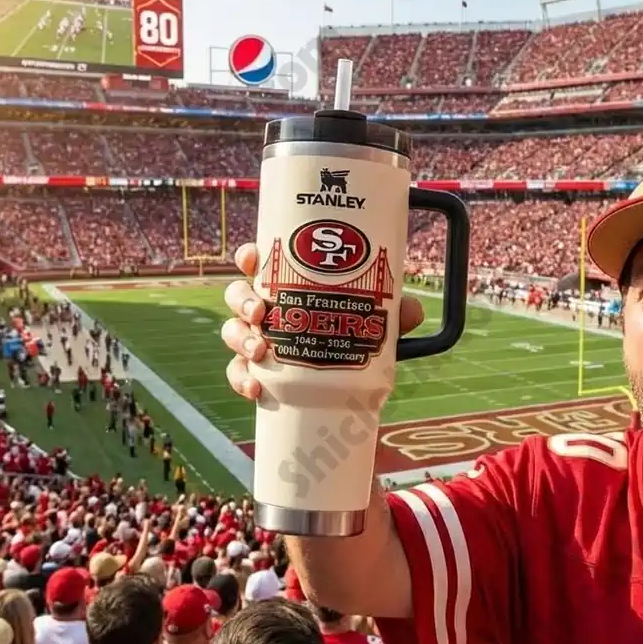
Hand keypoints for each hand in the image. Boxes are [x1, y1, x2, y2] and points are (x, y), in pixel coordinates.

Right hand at [222, 243, 425, 400]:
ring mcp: (258, 340)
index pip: (259, 263)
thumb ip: (392, 316)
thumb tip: (410, 310)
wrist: (347, 387)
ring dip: (240, 338)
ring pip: (231, 331)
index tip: (252, 258)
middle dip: (242, 300)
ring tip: (259, 350)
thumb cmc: (353, 338)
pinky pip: (238, 372)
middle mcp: (268, 309)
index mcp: (288, 286)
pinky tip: (255, 387)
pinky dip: (241, 378)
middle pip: (237, 294)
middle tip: (260, 313)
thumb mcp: (375, 324)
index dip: (249, 256)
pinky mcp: (257, 371)